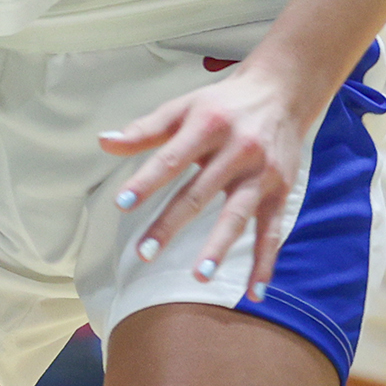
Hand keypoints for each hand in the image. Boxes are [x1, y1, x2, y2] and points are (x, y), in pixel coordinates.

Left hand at [99, 60, 312, 296]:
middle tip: (144, 253)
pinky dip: (264, 262)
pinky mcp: (281, 191)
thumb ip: (144, 129)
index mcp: (207, 126)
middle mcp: (237, 150)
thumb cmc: (221, 105)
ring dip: (218, 248)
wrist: (282, 93)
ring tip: (199, 276)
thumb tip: (104, 142)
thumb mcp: (182, 108)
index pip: (171, 159)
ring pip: (237, 215)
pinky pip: (272, 231)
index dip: (146, 182)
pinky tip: (252, 292)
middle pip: (199, 193)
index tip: (122, 204)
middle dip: (170, 224)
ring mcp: (262, 174)